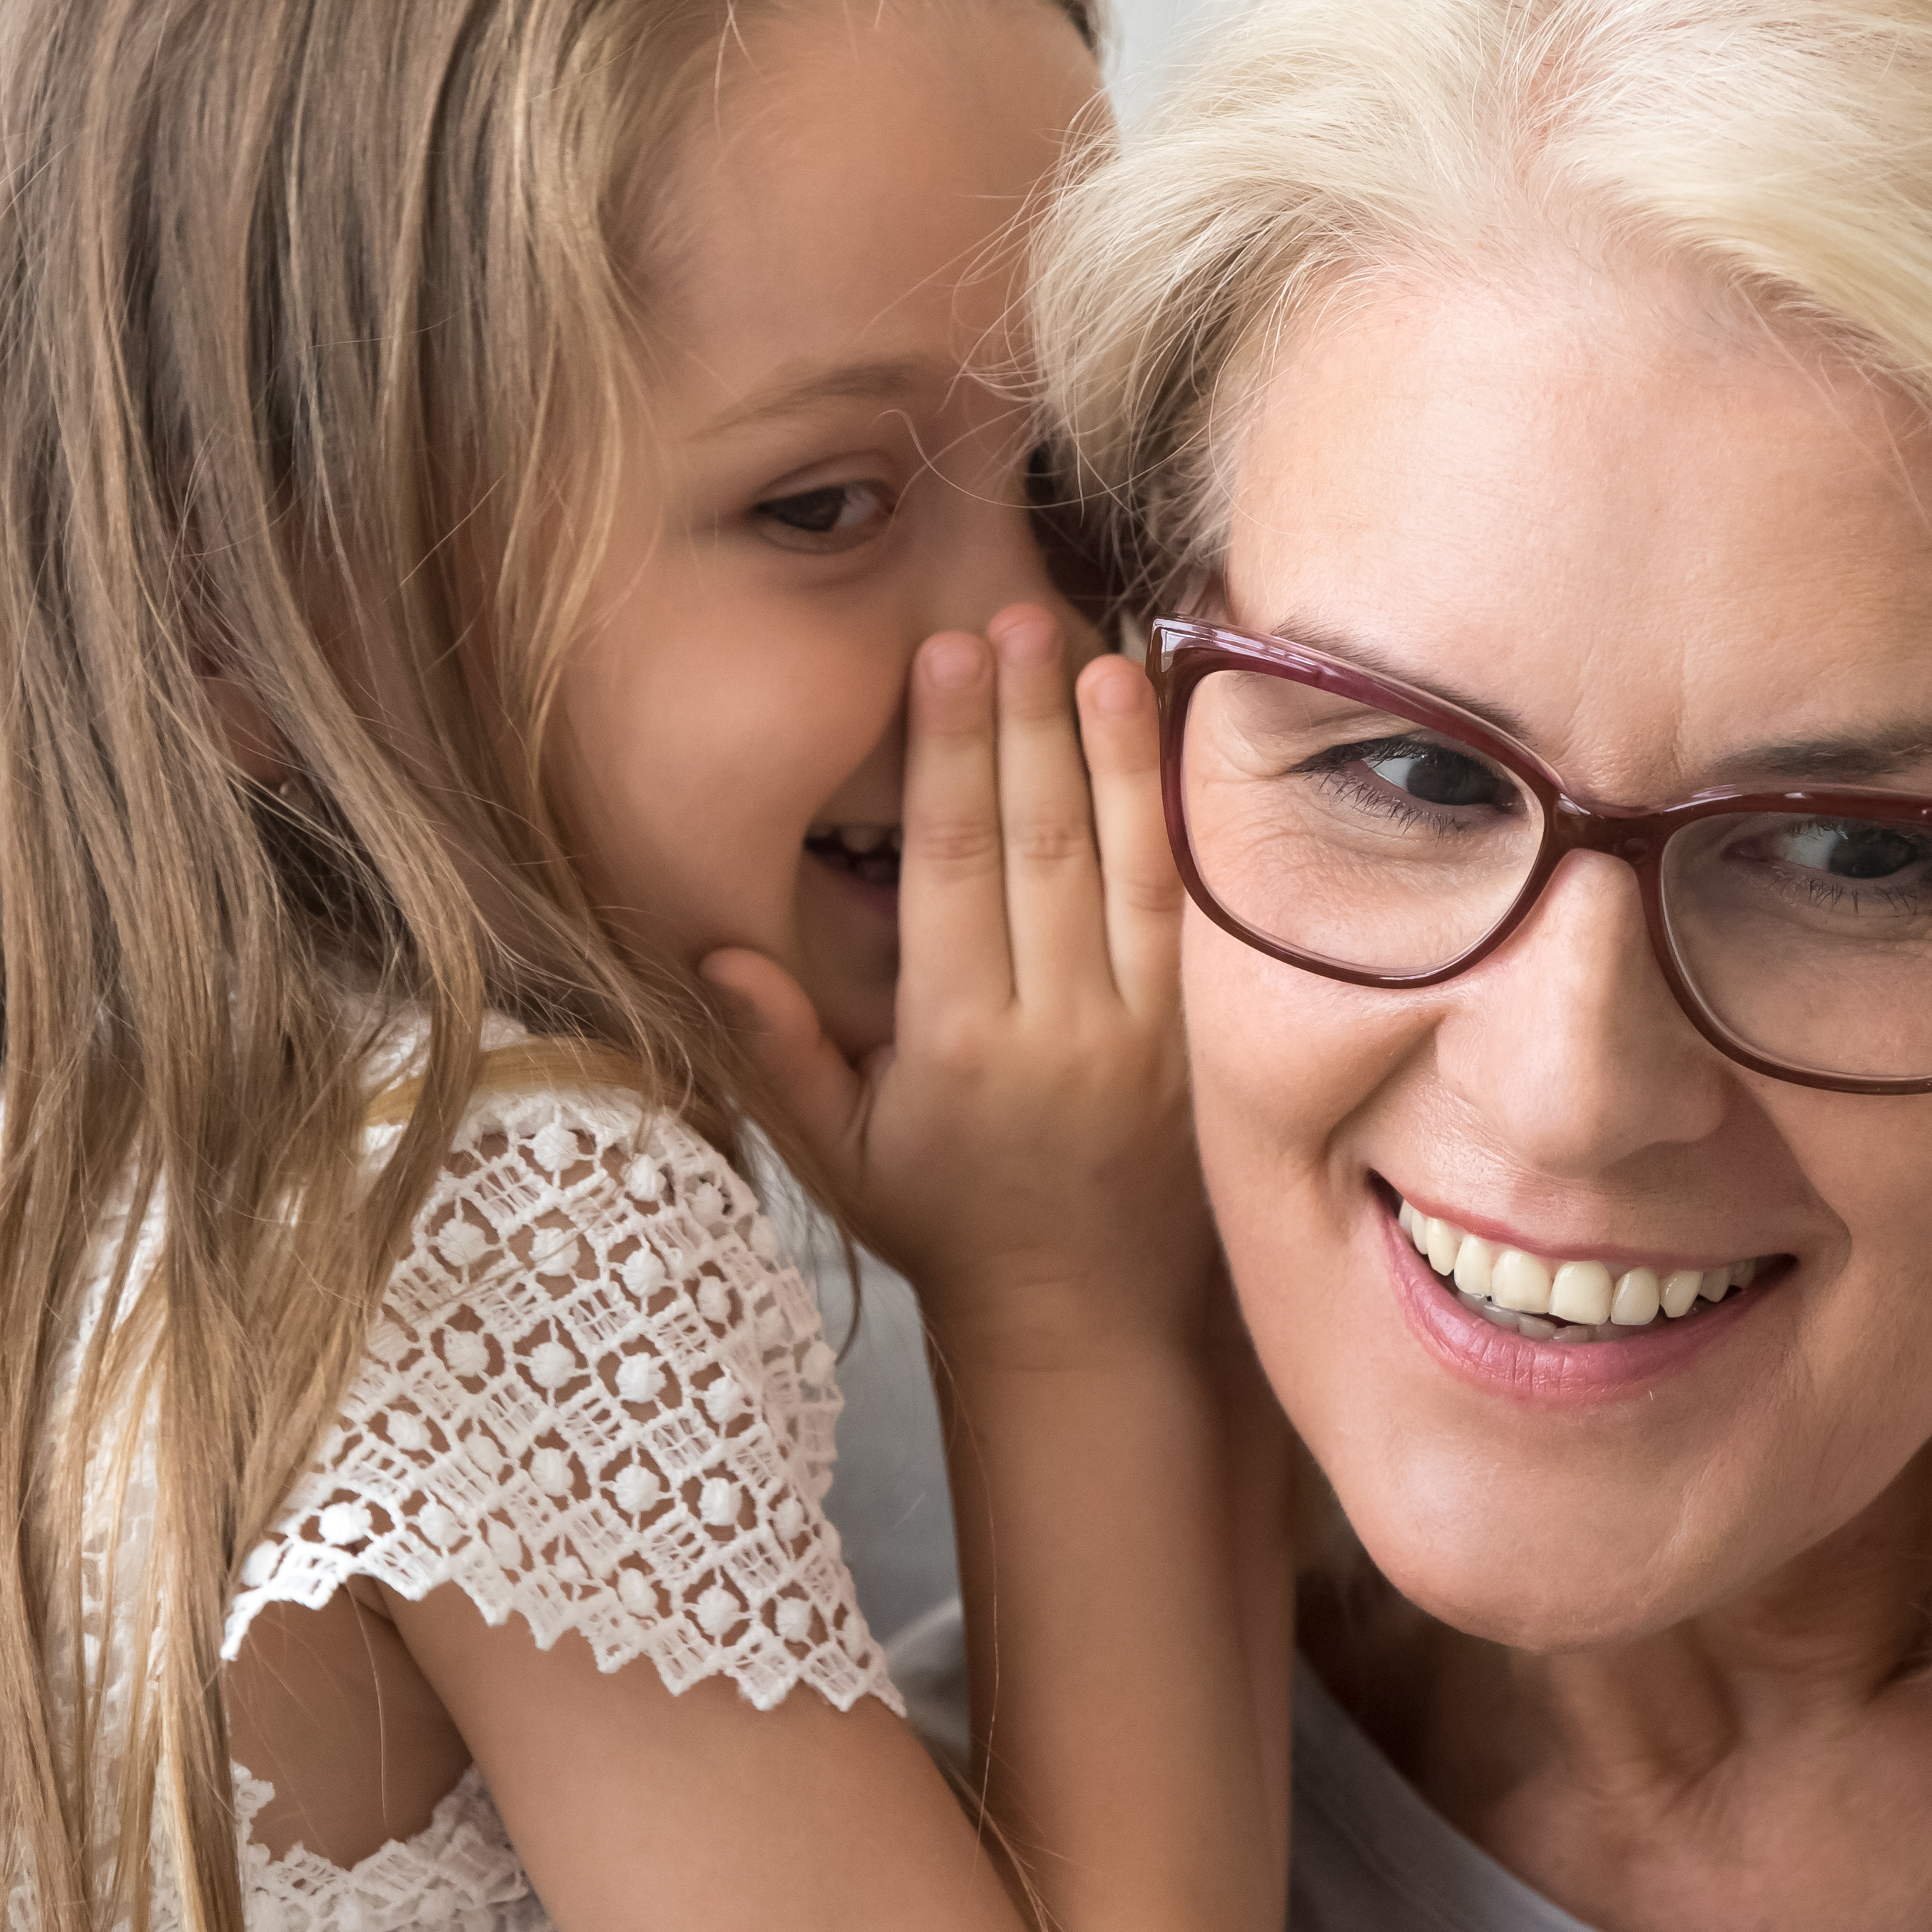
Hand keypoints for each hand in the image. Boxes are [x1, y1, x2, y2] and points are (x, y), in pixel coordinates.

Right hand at [703, 606, 1207, 1360]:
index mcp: (962, 1045)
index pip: (955, 866)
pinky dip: (1188, 823)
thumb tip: (719, 953)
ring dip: (1116, 753)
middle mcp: (1061, 1029)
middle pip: (1043, 841)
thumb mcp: (840, 1155)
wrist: (1087, 1317)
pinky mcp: (1212, 1039)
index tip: (942, 659)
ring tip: (1100, 652)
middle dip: (1026, 720)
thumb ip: (781, 1051)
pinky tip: (1179, 746)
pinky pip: (1200, 912)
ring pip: (1132, 864)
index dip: (949, 754)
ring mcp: (1152, 1033)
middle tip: (1011, 614)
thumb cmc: (950, 1224)